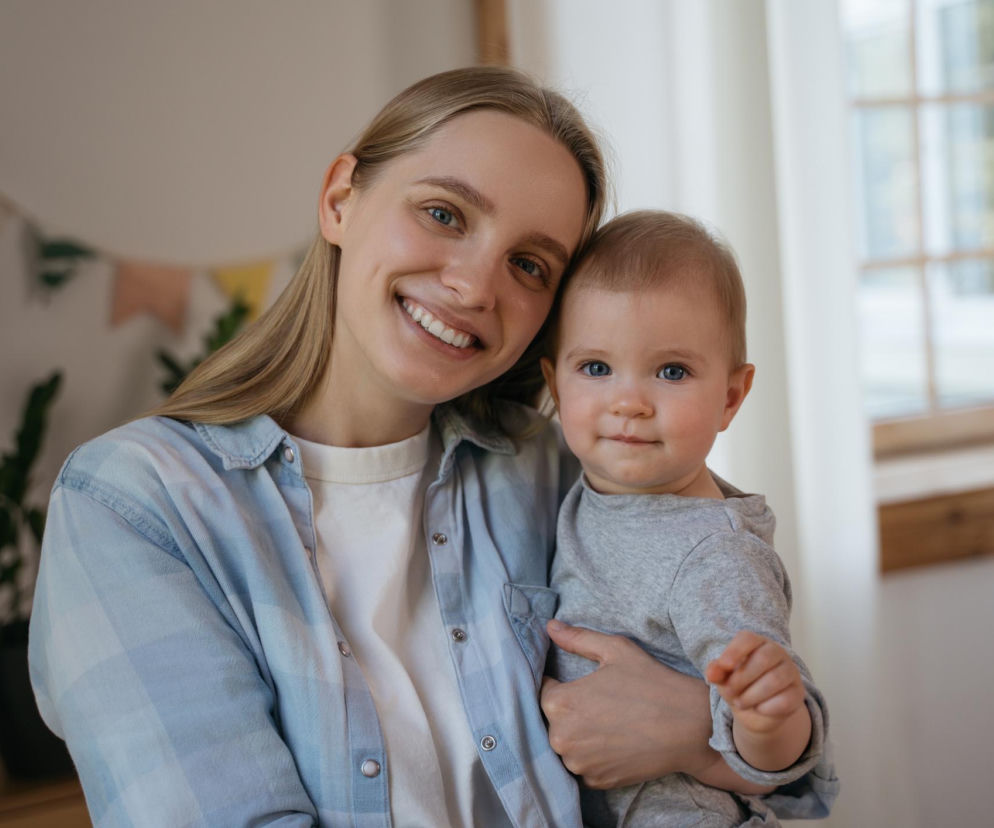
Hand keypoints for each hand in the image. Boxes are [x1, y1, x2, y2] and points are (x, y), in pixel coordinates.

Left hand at [540, 620, 715, 788]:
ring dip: (576, 734)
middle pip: (550, 720)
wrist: (690, 726)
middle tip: (594, 701)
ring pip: (565, 745)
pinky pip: (582, 765)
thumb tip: (550, 627)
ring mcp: (579, 764)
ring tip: (604, 721)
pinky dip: (591, 754)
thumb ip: (577, 638)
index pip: (540, 690)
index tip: (571, 682)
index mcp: (560, 703)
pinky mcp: (596, 782)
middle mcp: (562, 738)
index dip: (555, 683)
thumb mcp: (615, 649)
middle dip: (565, 710)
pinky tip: (611, 740)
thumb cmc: (652, 683)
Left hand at [704, 630, 804, 734]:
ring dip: (752, 695)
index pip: (748, 638)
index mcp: (757, 642)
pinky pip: (785, 699)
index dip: (735, 650)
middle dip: (742, 678)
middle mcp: (777, 652)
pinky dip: (766, 707)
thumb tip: (711, 674)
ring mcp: (790, 672)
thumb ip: (716, 672)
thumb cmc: (739, 685)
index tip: (724, 665)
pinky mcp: (798, 693)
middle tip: (729, 693)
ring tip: (740, 703)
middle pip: (763, 658)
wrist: (756, 710)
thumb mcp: (724, 678)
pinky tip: (758, 708)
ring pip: (775, 680)